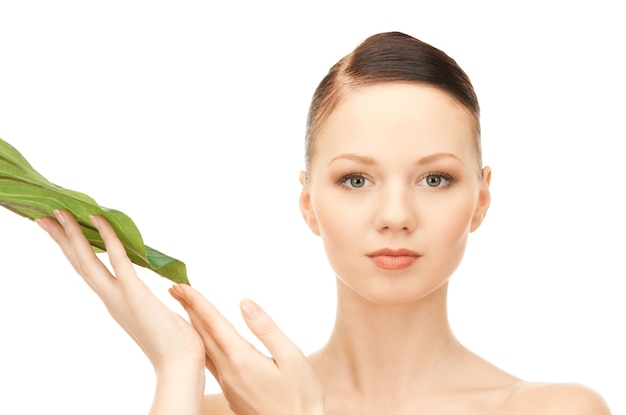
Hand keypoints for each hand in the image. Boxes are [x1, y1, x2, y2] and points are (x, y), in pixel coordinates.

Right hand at [37, 210, 204, 373]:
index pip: (88, 270)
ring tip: (60, 211)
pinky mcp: (136, 296)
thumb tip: (166, 288)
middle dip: (62, 238)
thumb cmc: (175, 343)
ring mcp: (120, 297)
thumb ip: (151, 301)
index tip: (60, 229)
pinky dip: (108, 239)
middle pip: (79, 263)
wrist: (180, 365)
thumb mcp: (157, 315)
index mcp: (116, 302)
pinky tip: (98, 218)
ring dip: (73, 235)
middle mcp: (111, 299)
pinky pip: (119, 261)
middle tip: (44, 215)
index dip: (73, 250)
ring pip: (88, 261)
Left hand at [170, 284, 324, 414]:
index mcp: (241, 358)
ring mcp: (228, 383)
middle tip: (174, 290)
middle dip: (188, 309)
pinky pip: (211, 361)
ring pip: (205, 349)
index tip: (181, 285)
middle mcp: (228, 371)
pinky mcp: (231, 392)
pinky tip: (206, 340)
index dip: (197, 302)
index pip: (214, 323)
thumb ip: (266, 329)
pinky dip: (204, 344)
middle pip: (203, 334)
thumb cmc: (301, 395)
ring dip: (194, 327)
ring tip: (184, 310)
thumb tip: (244, 302)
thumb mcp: (292, 357)